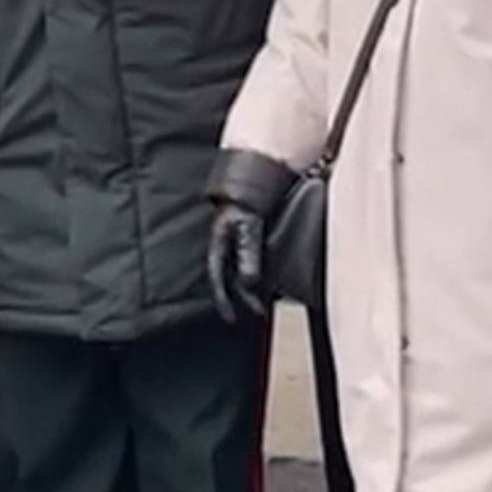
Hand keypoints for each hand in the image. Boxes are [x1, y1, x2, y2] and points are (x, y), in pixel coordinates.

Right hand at [200, 150, 302, 323]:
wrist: (257, 173)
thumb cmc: (246, 195)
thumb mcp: (246, 225)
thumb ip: (248, 253)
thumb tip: (250, 282)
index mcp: (219, 243)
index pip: (217, 278)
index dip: (222, 300)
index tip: (231, 318)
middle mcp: (227, 245)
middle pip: (233, 279)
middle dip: (245, 297)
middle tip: (260, 311)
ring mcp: (239, 242)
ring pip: (243, 271)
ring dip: (255, 287)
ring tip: (269, 300)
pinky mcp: (253, 238)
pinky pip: (254, 261)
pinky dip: (262, 273)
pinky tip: (274, 279)